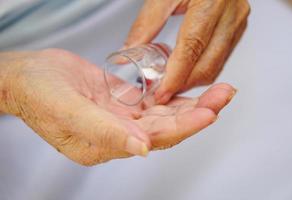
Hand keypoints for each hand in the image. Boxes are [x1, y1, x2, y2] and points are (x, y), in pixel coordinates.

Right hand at [0, 49, 235, 165]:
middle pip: (166, 126)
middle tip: (223, 96)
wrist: (26, 76)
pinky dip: (172, 92)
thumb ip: (104, 132)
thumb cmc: (37, 94)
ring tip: (216, 89)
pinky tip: (187, 84)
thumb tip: (140, 150)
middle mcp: (117, 133)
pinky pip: (152, 99)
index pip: (155, 139)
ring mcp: (120, 116)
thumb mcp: (68, 111)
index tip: (209, 113)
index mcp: (105, 144)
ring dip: (190, 102)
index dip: (183, 127)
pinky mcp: (120, 100)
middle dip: (197, 112)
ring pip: (164, 112)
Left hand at [124, 0, 248, 102]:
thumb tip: (128, 52)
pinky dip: (201, 70)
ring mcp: (237, 22)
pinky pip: (221, 59)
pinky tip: (186, 70)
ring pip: (216, 67)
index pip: (191, 49)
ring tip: (171, 82)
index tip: (161, 93)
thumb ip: (146, 25)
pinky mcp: (238, 27)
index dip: (176, 76)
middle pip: (207, 65)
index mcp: (209, 1)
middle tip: (162, 92)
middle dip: (183, 85)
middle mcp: (230, 13)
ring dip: (192, 81)